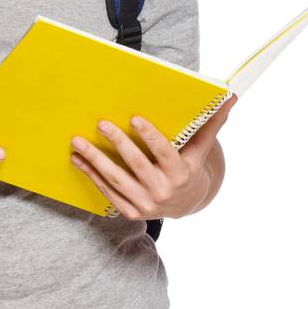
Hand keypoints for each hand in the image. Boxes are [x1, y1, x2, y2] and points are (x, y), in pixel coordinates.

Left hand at [69, 95, 236, 220]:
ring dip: (95, 160)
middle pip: (136, 165)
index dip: (150, 136)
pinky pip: (107, 191)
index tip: (134, 118)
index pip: (164, 152)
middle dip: (118, 143)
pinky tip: (77, 159)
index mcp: (181, 173)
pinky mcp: (130, 212)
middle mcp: (163, 191)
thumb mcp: (201, 150)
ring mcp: (146, 204)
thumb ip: (210, 124)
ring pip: (116, 179)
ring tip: (77, 141)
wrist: (185, 204)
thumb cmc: (189, 167)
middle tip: (101, 123)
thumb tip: (230, 96)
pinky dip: (91, 175)